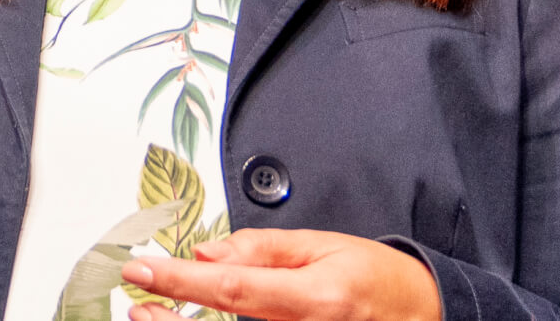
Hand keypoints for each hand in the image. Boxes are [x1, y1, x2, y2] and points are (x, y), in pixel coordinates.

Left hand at [124, 230, 440, 320]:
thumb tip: (206, 255)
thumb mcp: (324, 246)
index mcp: (316, 298)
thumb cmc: (376, 280)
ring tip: (158, 314)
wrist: (420, 316)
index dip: (180, 281)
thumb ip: (262, 251)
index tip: (141, 271)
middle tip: (139, 302)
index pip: (232, 290)